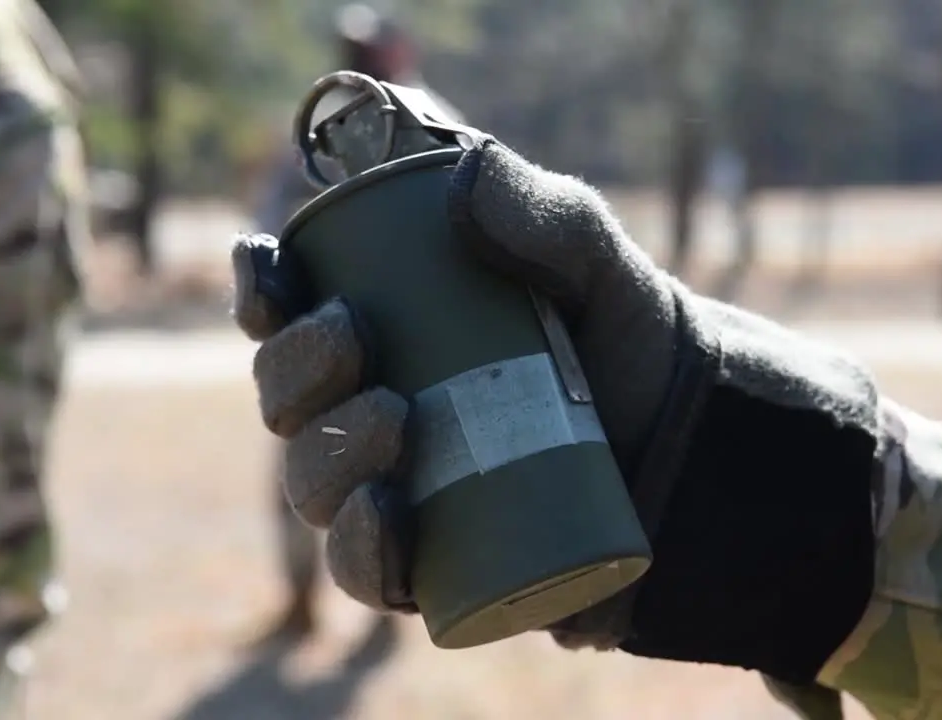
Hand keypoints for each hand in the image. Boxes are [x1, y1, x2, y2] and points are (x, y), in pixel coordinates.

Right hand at [231, 137, 687, 629]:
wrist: (683, 429)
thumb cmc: (616, 330)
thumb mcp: (589, 259)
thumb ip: (543, 211)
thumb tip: (469, 173)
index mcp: (376, 329)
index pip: (284, 311)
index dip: (258, 291)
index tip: (271, 272)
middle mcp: (364, 409)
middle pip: (285, 399)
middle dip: (294, 368)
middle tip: (353, 336)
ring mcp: (391, 487)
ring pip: (312, 482)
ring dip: (326, 453)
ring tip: (392, 417)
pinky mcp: (429, 559)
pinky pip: (367, 571)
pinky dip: (362, 549)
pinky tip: (382, 512)